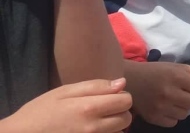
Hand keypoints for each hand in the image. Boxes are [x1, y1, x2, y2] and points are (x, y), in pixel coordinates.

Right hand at [0, 78, 131, 132]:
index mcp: (89, 108)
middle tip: (103, 110)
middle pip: (126, 119)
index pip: (126, 101)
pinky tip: (89, 132)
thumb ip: (95, 87)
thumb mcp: (64, 91)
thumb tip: (121, 83)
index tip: (110, 97)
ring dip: (113, 127)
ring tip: (94, 122)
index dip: (121, 96)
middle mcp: (93, 128)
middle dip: (119, 112)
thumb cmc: (41, 111)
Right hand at [125, 61, 189, 127]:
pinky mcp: (153, 117)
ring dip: (182, 108)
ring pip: (185, 114)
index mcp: (177, 77)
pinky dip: (172, 117)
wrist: (130, 80)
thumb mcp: (178, 67)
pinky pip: (173, 123)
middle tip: (181, 93)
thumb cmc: (157, 72)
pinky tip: (166, 108)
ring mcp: (160, 107)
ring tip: (173, 100)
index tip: (189, 85)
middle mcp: (169, 92)